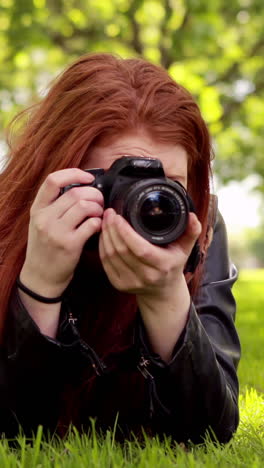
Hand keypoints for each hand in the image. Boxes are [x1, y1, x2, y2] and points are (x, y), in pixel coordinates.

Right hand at [20, 169, 103, 296]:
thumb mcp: (41, 223)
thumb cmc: (45, 248)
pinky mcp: (69, 245)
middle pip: (76, 193)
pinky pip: (92, 224)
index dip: (74, 174)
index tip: (88, 177)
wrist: (40, 277)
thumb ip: (55, 206)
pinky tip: (97, 227)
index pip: (53, 180)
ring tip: (99, 214)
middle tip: (100, 201)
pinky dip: (99, 223)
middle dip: (94, 194)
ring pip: (85, 206)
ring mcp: (56, 231)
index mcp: (38, 209)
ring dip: (98, 208)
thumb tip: (82, 187)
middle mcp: (45, 218)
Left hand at [99, 208, 200, 298]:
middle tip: (109, 212)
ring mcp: (130, 283)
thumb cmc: (173, 264)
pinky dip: (102, 247)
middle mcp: (146, 276)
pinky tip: (103, 234)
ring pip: (111, 256)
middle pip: (121, 250)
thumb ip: (191, 231)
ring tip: (105, 220)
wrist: (163, 292)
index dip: (126, 232)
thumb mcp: (185, 249)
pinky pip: (105, 263)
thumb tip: (192, 216)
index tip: (119, 216)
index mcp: (162, 265)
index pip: (140, 249)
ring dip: (105, 236)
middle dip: (112, 229)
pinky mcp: (119, 285)